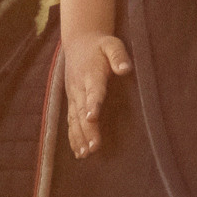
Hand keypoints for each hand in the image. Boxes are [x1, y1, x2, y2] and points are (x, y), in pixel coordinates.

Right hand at [63, 34, 132, 157]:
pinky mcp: (71, 101)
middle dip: (87, 129)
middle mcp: (79, 86)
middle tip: (94, 147)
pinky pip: (70, 121)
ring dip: (79, 137)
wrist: (79, 41)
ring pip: (74, 119)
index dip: (92, 103)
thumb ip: (118, 56)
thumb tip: (125, 69)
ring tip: (85, 154)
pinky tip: (78, 152)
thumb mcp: (112, 44)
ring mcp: (73, 95)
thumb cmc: (100, 45)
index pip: (93, 90)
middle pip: (82, 110)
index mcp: (91, 73)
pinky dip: (73, 137)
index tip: (92, 117)